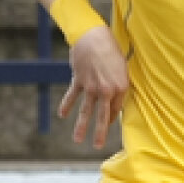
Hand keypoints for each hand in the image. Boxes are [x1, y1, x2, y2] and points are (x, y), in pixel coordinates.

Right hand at [58, 25, 128, 148]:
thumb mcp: (121, 66)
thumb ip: (118, 83)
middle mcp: (106, 90)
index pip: (115, 109)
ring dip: (81, 127)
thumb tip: (113, 96)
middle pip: (102, 116)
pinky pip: (72, 97)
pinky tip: (62, 115)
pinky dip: (66, 106)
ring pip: (86, 111)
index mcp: (120, 87)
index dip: (111, 118)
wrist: (92, 36)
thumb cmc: (110, 48)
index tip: (106, 124)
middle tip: (97, 146)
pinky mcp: (79, 81)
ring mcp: (91, 87)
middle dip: (99, 133)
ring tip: (77, 140)